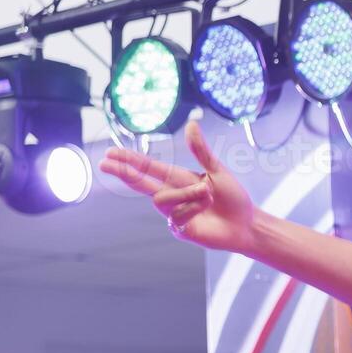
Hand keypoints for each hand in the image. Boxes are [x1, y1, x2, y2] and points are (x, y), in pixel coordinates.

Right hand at [98, 120, 258, 252]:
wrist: (247, 224)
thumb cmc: (234, 198)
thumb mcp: (218, 171)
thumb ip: (201, 151)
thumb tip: (191, 124)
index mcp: (177, 177)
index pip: (147, 167)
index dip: (129, 160)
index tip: (110, 152)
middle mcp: (172, 194)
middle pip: (139, 183)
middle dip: (122, 172)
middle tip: (103, 163)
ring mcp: (173, 212)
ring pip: (162, 199)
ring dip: (187, 194)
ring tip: (209, 194)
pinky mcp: (179, 228)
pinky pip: (175, 216)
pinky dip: (193, 208)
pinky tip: (206, 208)